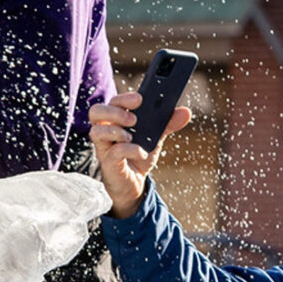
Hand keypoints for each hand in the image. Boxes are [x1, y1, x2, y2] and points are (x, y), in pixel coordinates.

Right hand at [87, 92, 190, 218]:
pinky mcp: (108, 162)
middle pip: (96, 112)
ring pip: (96, 131)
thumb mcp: (156, 137)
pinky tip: (141, 152)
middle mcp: (106, 130)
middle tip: (134, 119)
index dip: (124, 98)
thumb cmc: (139, 155)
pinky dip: (129, 150)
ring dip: (115, 131)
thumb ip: (168, 124)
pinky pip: (114, 152)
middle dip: (115, 112)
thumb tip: (186, 112)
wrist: (135, 183)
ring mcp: (104, 147)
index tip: (140, 99)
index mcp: (116, 119)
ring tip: (132, 136)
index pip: (114, 102)